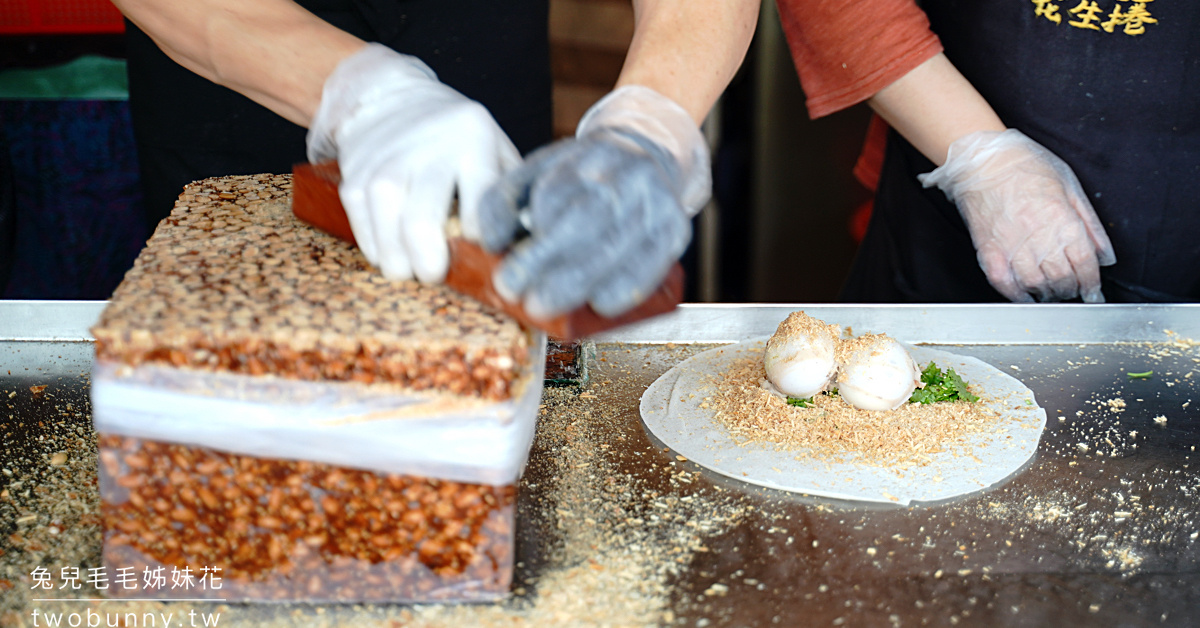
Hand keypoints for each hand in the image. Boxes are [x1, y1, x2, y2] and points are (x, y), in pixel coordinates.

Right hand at [307, 43, 518, 282]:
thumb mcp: (494, 149)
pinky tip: (390, 253)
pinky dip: (375, 247)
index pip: (480, 200)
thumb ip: (510, 193)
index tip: (480, 253)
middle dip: (429, 259)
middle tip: (434, 274)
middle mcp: (429, 146)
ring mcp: (387, 159)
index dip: (480, 238)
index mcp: (473, 139)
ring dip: (397, 258)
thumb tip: (529, 242)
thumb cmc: (457, 138)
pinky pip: (361, 222)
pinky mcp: (355, 173)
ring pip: (388, 223)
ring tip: (409, 270)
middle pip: (423, 219)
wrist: (392, 97)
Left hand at [477, 86, 709, 318]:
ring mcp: (656, 199)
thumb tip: (489, 243)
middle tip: (526, 300)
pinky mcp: (677, 227)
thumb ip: (503, 201)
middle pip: (588, 219)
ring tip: (551, 309)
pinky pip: (653, 262)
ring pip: (619, 244)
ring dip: (583, 283)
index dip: (532, 238)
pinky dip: (627, 286)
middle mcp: (626, 172)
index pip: (555, 192)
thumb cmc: (581, 176)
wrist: (646, 156)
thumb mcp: (537, 172)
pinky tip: (601, 305)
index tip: (506, 277)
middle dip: (553, 265)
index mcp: (586, 154)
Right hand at [919, 129, 1115, 302]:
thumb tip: (1105, 254)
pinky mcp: (989, 251)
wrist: (983, 160)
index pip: (1085, 264)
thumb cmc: (1025, 166)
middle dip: (1071, 289)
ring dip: (1047, 294)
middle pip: (1063, 279)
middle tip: (1072, 290)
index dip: (1092, 283)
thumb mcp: (1069, 186)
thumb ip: (1090, 223)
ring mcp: (1012, 246)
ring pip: (1036, 285)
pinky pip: (1005, 283)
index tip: (1093, 292)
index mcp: (1063, 220)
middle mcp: (1039, 237)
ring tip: (1051, 292)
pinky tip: (1025, 295)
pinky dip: (1017, 295)